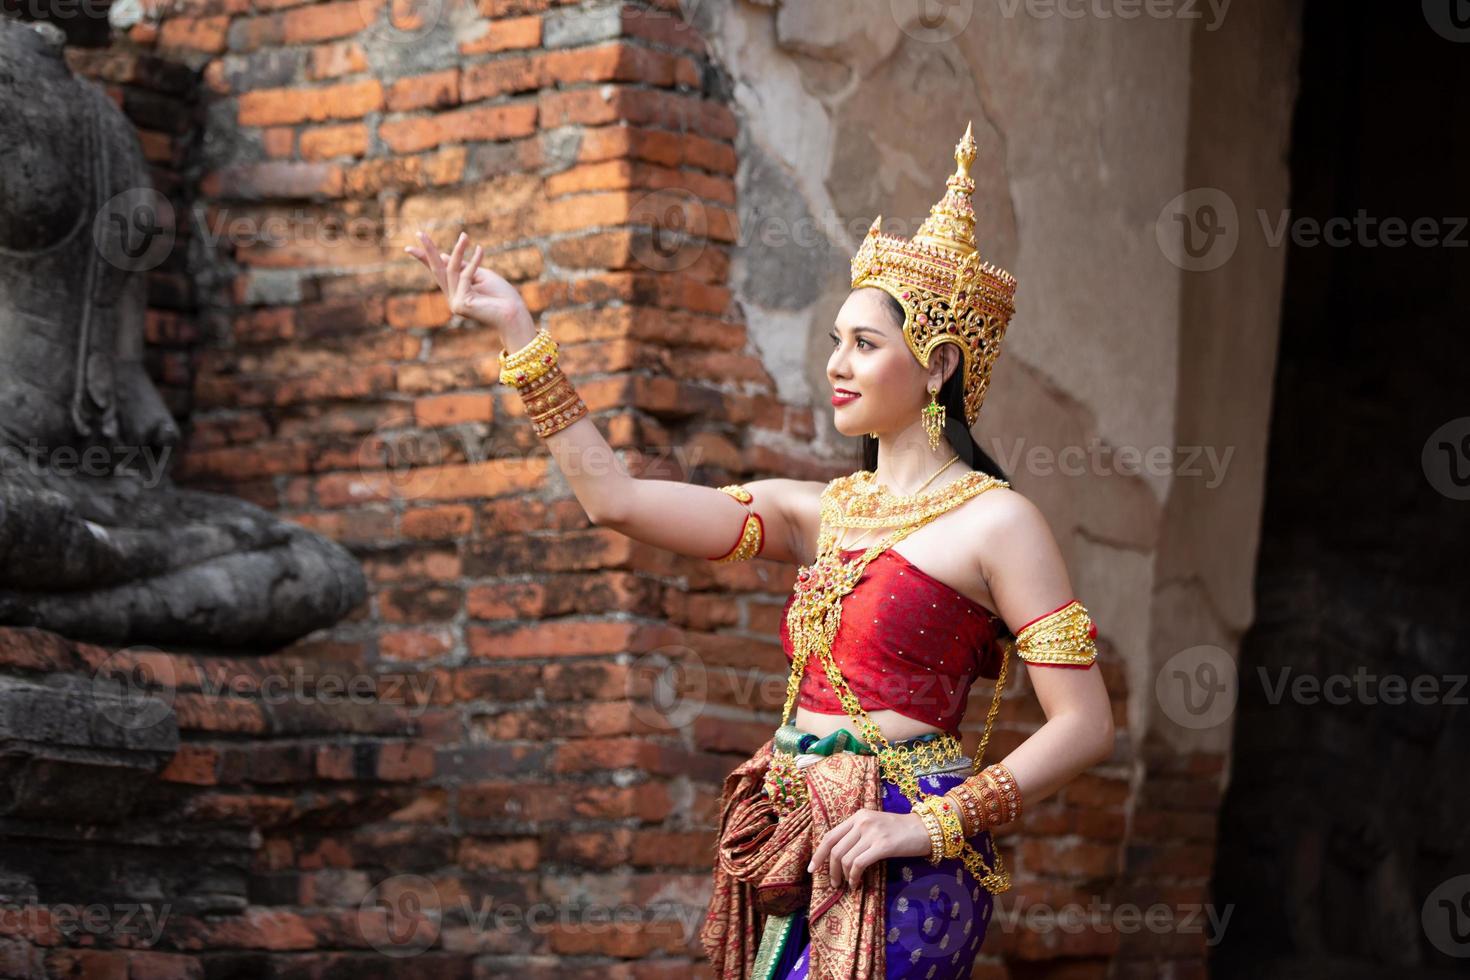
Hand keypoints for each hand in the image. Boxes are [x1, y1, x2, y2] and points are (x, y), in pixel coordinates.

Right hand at [403, 230, 532, 342]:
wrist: (514, 314)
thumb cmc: (502, 296)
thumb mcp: (481, 275)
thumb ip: (464, 267)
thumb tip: (445, 255)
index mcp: (456, 291)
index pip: (439, 272)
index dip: (425, 259)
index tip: (410, 247)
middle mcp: (453, 298)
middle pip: (437, 271)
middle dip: (428, 251)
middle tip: (419, 233)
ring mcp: (455, 303)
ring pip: (451, 270)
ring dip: (459, 251)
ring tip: (465, 236)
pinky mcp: (462, 303)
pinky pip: (465, 276)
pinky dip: (474, 262)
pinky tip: (480, 250)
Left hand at [807, 808, 932, 887]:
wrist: (925, 829)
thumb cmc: (900, 831)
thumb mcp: (875, 826)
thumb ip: (858, 834)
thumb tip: (838, 857)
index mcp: (858, 815)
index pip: (830, 835)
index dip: (818, 854)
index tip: (812, 869)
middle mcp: (862, 821)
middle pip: (834, 848)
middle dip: (830, 869)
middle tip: (833, 883)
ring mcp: (872, 832)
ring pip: (845, 858)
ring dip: (843, 876)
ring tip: (847, 885)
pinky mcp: (882, 845)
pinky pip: (858, 864)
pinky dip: (854, 877)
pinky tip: (856, 884)